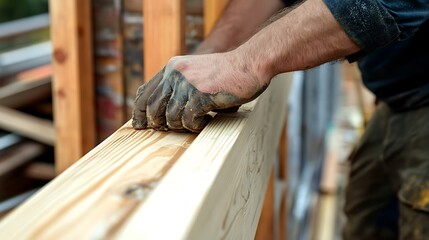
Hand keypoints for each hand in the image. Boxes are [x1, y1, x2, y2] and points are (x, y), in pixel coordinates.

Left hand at [132, 52, 270, 131]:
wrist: (250, 63)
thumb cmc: (227, 73)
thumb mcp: (197, 74)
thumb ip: (181, 87)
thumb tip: (165, 114)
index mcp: (172, 68)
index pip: (144, 92)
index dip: (139, 111)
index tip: (140, 125)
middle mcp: (175, 74)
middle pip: (152, 107)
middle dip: (156, 123)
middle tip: (165, 130)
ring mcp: (187, 84)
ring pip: (170, 117)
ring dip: (182, 125)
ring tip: (196, 121)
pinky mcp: (201, 95)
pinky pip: (189, 120)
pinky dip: (196, 126)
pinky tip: (207, 121)